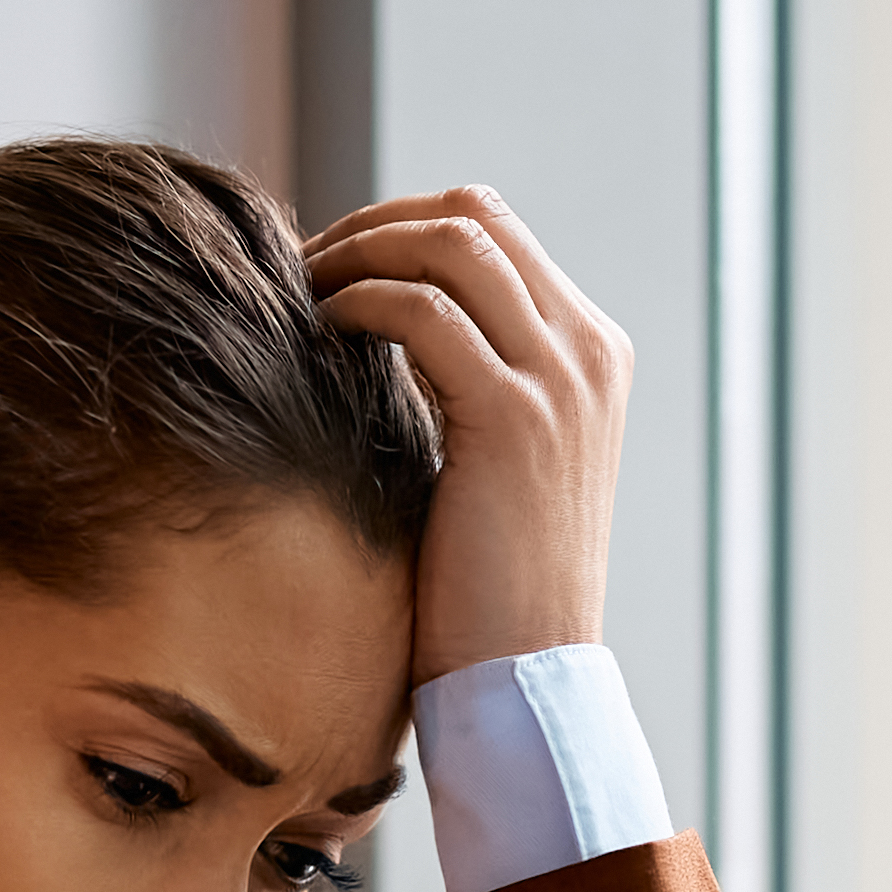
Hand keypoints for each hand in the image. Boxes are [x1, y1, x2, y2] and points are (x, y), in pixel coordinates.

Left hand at [308, 186, 628, 682]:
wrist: (525, 675)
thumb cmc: (489, 584)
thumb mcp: (491, 458)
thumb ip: (464, 379)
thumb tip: (379, 317)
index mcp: (592, 353)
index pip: (494, 233)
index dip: (401, 228)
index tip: (332, 265)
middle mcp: (589, 351)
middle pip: (473, 216)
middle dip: (375, 223)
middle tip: (303, 266)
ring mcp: (561, 378)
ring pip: (451, 243)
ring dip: (359, 251)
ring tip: (299, 291)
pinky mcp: (514, 416)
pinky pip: (421, 311)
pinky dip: (358, 303)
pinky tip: (315, 335)